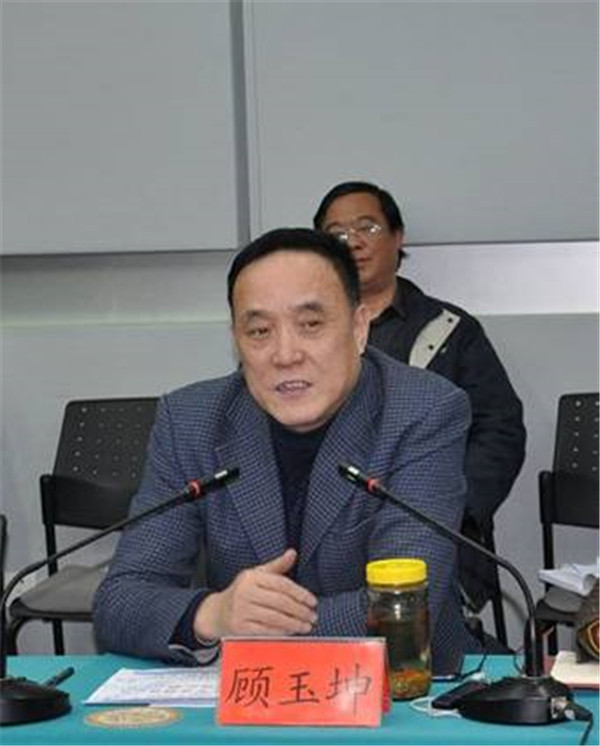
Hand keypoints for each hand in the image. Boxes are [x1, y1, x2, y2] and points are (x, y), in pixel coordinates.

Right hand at [193, 548, 317, 638]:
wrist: (218, 612)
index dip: (300, 593)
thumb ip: (277, 566)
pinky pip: (265, 630)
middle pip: (280, 602)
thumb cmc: (243, 592)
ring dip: (294, 623)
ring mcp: (241, 610)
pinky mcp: (240, 627)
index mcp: (252, 577)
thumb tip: (292, 553)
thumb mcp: (257, 574)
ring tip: (306, 625)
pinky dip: (281, 632)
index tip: (312, 601)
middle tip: (312, 616)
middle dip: (300, 610)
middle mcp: (245, 592)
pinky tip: (291, 631)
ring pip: (274, 617)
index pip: (281, 584)